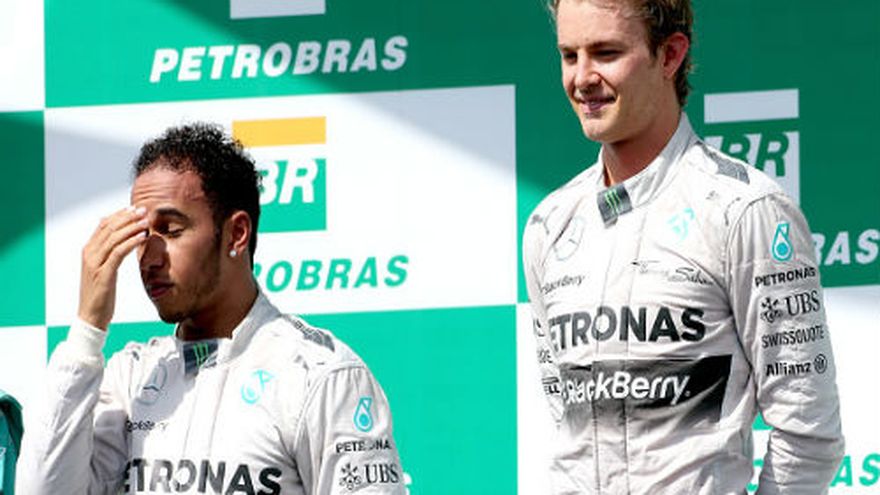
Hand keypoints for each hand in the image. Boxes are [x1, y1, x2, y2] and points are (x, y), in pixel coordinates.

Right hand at [78, 206, 147, 329]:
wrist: (91, 316)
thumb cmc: (101, 293)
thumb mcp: (103, 269)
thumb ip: (109, 253)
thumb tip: (119, 238)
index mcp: (88, 251)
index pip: (103, 225)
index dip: (119, 214)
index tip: (134, 208)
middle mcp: (89, 254)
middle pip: (108, 228)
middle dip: (127, 217)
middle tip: (144, 210)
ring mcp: (94, 264)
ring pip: (113, 238)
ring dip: (131, 227)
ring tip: (146, 221)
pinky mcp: (103, 274)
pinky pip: (118, 253)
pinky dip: (131, 242)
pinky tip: (142, 237)